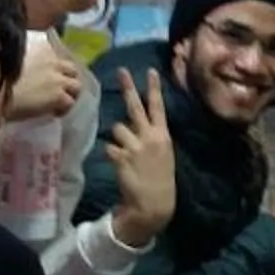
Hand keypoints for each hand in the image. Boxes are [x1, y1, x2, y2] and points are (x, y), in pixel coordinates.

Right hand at [5, 36, 84, 122]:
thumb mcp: (8, 59)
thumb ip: (19, 59)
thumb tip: (22, 70)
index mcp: (38, 47)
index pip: (54, 54)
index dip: (52, 67)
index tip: (45, 75)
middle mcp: (51, 59)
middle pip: (71, 68)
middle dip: (67, 78)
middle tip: (58, 89)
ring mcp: (57, 78)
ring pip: (76, 86)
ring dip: (70, 93)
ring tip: (59, 103)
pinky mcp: (58, 95)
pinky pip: (69, 102)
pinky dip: (64, 108)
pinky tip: (53, 113)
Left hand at [105, 67, 178, 246]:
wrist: (154, 204)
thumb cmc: (160, 180)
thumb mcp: (164, 155)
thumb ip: (151, 138)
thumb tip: (134, 125)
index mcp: (163, 136)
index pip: (158, 107)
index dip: (154, 88)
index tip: (150, 71)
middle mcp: (149, 137)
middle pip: (135, 107)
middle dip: (128, 87)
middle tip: (121, 70)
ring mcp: (135, 146)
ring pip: (118, 128)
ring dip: (119, 138)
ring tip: (127, 154)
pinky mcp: (121, 156)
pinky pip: (110, 147)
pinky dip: (112, 154)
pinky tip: (121, 166)